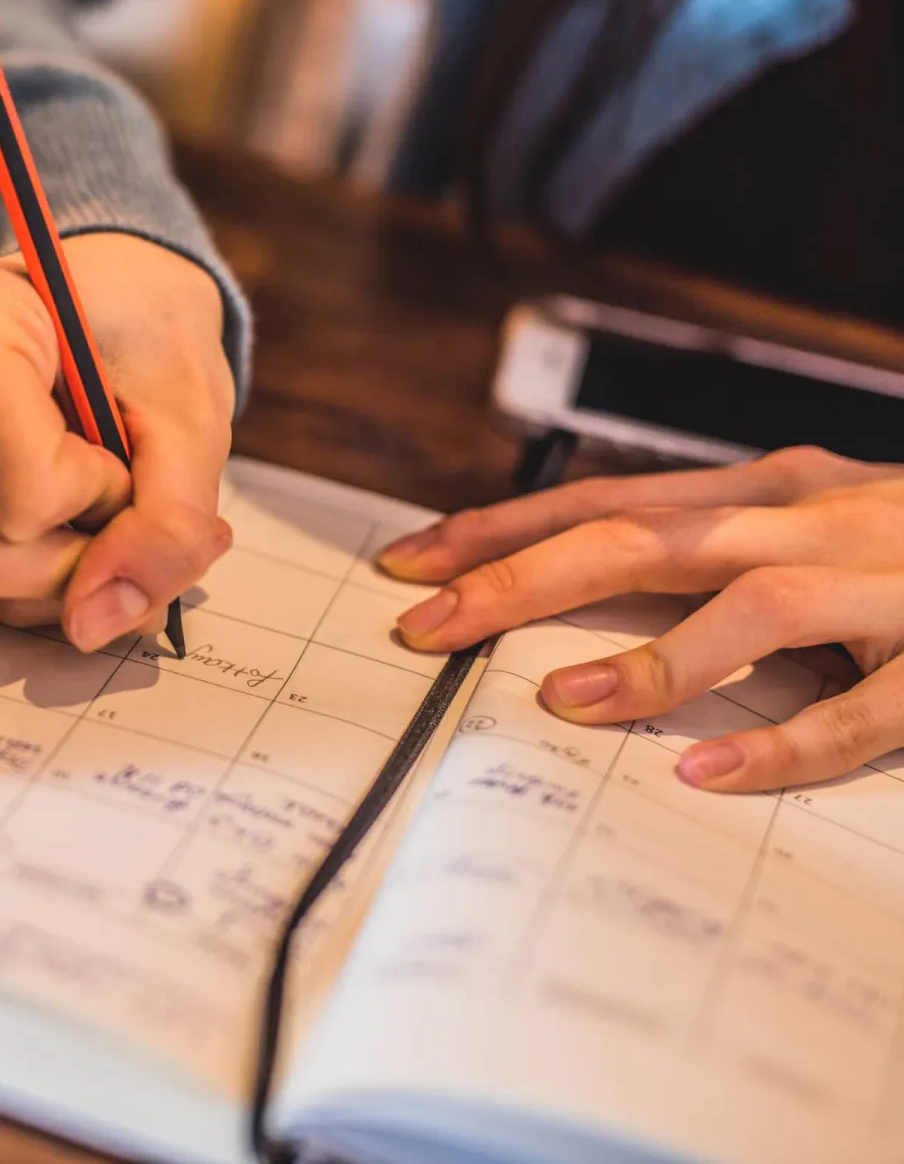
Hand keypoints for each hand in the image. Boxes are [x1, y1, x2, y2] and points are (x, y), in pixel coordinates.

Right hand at [0, 233, 234, 650]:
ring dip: (49, 568)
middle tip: (119, 495)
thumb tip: (95, 623)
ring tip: (89, 495)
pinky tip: (54, 508)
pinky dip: (21, 566)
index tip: (123, 439)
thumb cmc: (148, 335)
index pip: (22, 493)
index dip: (102, 496)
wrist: (113, 297)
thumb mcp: (191, 418)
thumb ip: (167, 525)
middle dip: (70, 560)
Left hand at [377, 447, 903, 792]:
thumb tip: (562, 588)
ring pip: (751, 605)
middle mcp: (811, 517)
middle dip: (523, 579)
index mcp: (764, 487)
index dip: (498, 528)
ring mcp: (884, 582)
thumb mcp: (799, 519)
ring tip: (558, 698)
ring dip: (651, 654)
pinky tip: (709, 774)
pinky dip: (784, 743)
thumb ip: (700, 546)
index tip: (405, 560)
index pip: (603, 499)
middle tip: (427, 624)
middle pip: (642, 538)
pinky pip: (866, 708)